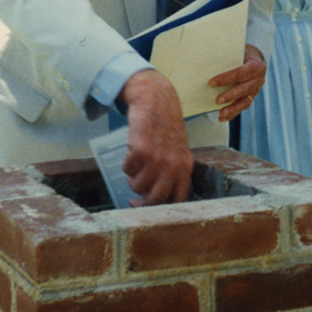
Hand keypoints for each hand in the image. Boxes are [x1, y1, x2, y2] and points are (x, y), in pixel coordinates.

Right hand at [117, 69, 191, 205]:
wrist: (156, 101)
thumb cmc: (165, 127)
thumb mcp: (177, 150)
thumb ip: (173, 171)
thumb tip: (156, 195)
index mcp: (185, 167)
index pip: (178, 199)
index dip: (163, 208)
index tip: (150, 209)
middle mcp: (173, 166)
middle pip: (156, 199)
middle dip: (142, 202)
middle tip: (134, 200)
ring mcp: (157, 159)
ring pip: (138, 186)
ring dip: (132, 179)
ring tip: (136, 167)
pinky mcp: (141, 150)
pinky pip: (127, 169)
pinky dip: (125, 164)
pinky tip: (130, 154)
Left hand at [210, 44, 265, 122]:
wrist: (253, 59)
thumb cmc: (241, 54)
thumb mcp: (237, 52)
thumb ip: (228, 58)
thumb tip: (206, 63)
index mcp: (256, 66)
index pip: (241, 73)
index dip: (226, 79)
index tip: (211, 83)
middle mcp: (259, 79)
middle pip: (244, 89)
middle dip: (230, 96)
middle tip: (217, 100)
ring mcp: (256, 89)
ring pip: (245, 101)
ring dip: (232, 108)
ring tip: (221, 114)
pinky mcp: (252, 97)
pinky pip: (243, 107)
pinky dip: (233, 113)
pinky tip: (222, 117)